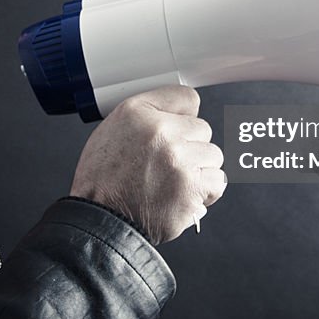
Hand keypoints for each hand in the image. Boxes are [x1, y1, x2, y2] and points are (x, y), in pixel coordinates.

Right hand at [69, 85, 226, 244]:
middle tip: (169, 164)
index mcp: (138, 113)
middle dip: (191, 146)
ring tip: (174, 181)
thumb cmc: (102, 181)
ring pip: (213, 155)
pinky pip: (217, 181)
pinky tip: (184, 194)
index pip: (187, 98)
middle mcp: (160, 132)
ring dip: (200, 169)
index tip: (182, 127)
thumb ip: (148, 114)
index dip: (184, 116)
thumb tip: (183, 112)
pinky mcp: (191, 188)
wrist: (101, 220)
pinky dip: (205, 191)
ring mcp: (178, 161)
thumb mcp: (112, 130)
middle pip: (203, 129)